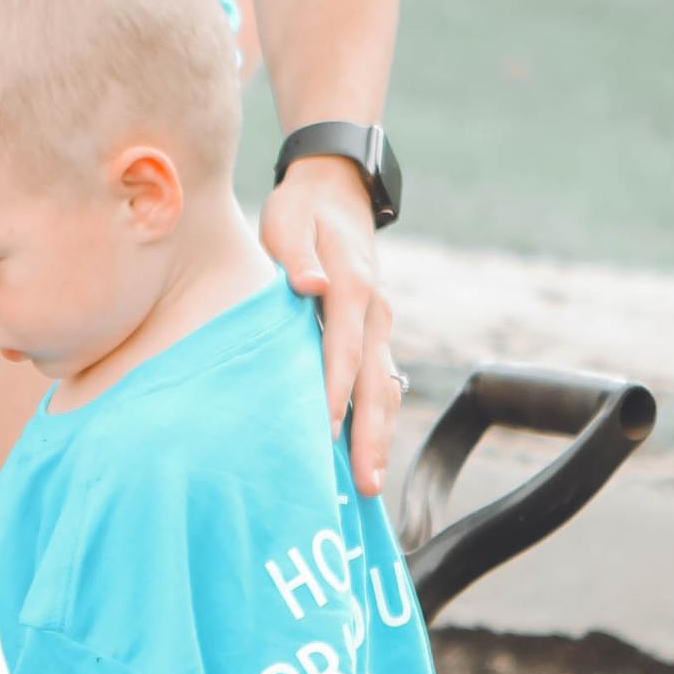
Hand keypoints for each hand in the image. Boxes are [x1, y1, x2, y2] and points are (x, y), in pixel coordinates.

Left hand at [259, 159, 399, 496]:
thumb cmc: (302, 210)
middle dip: (370, 435)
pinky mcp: (373, 333)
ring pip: (384, 388)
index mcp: (352, 287)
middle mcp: (374, 312)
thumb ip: (294, 254)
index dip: (333, 394)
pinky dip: (376, 417)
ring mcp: (378, 325)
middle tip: (365, 483)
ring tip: (371, 481)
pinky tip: (365, 451)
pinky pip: (380, 381)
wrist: (337, 189)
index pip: (342, 351)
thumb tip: (310, 285)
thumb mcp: (289, 218)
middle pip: (375, 383)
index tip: (322, 434)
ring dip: (380, 435)